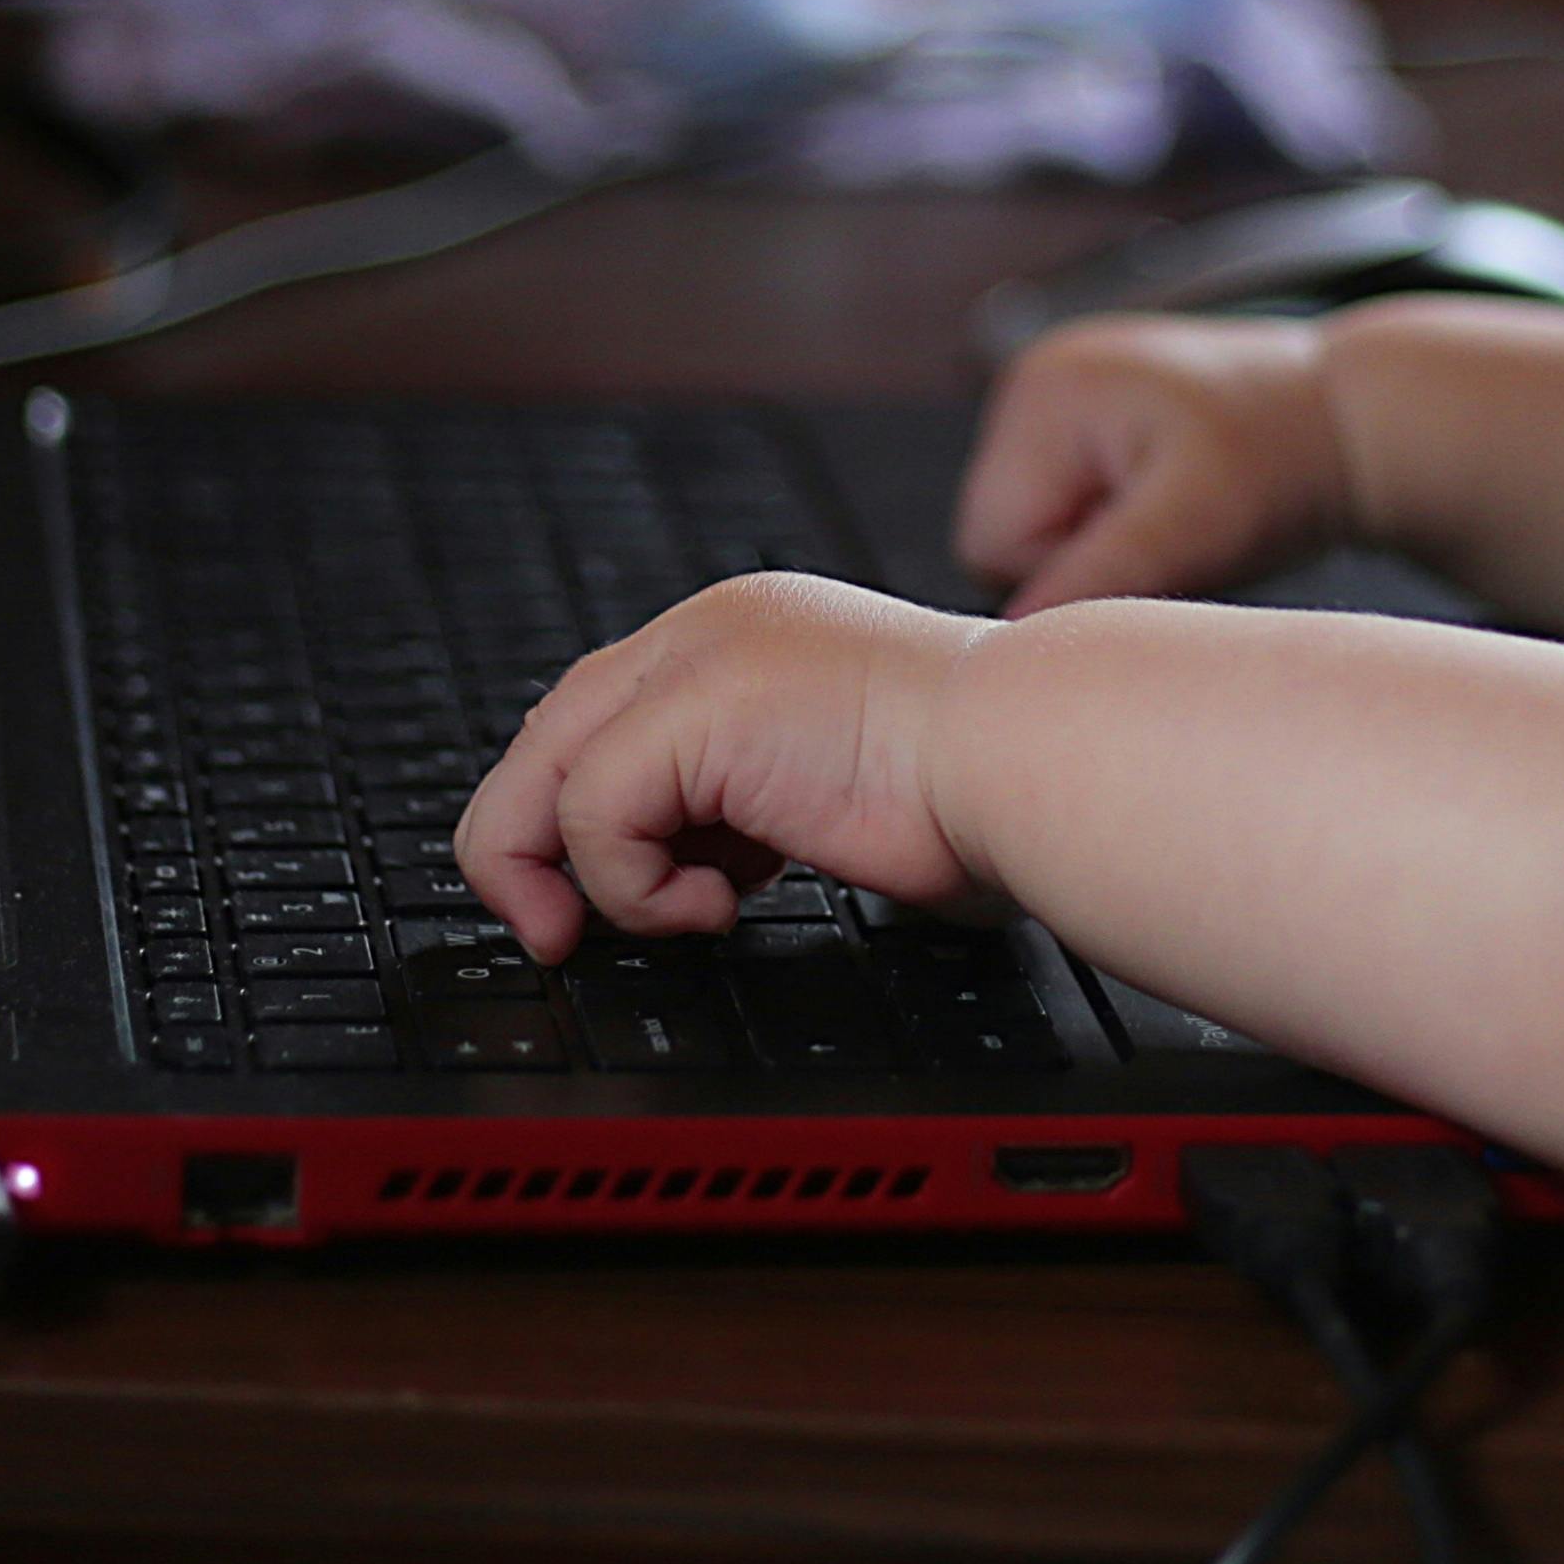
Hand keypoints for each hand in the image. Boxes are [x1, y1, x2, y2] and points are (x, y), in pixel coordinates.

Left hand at [455, 573, 1001, 960]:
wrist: (1033, 757)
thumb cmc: (978, 789)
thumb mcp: (828, 792)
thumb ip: (750, 808)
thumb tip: (695, 873)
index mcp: (745, 639)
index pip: (602, 717)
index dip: (577, 814)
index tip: (597, 899)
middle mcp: (711, 630)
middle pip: (546, 735)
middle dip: (530, 849)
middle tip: (557, 933)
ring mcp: (699, 659)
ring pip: (542, 775)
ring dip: (586, 878)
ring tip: (678, 914)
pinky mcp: (695, 709)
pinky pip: (592, 815)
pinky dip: (633, 884)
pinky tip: (720, 903)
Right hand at [953, 313, 1353, 612]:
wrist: (1348, 420)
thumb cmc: (1284, 459)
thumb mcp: (1198, 525)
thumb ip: (1102, 575)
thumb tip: (1017, 633)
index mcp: (1043, 391)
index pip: (989, 542)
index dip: (1070, 572)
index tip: (1157, 552)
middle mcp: (1034, 384)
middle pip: (1002, 539)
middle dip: (1083, 558)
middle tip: (1172, 537)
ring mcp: (1056, 401)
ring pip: (1033, 534)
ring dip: (1101, 547)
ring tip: (1179, 518)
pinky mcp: (1083, 424)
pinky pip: (1064, 510)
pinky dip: (1113, 527)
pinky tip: (1169, 507)